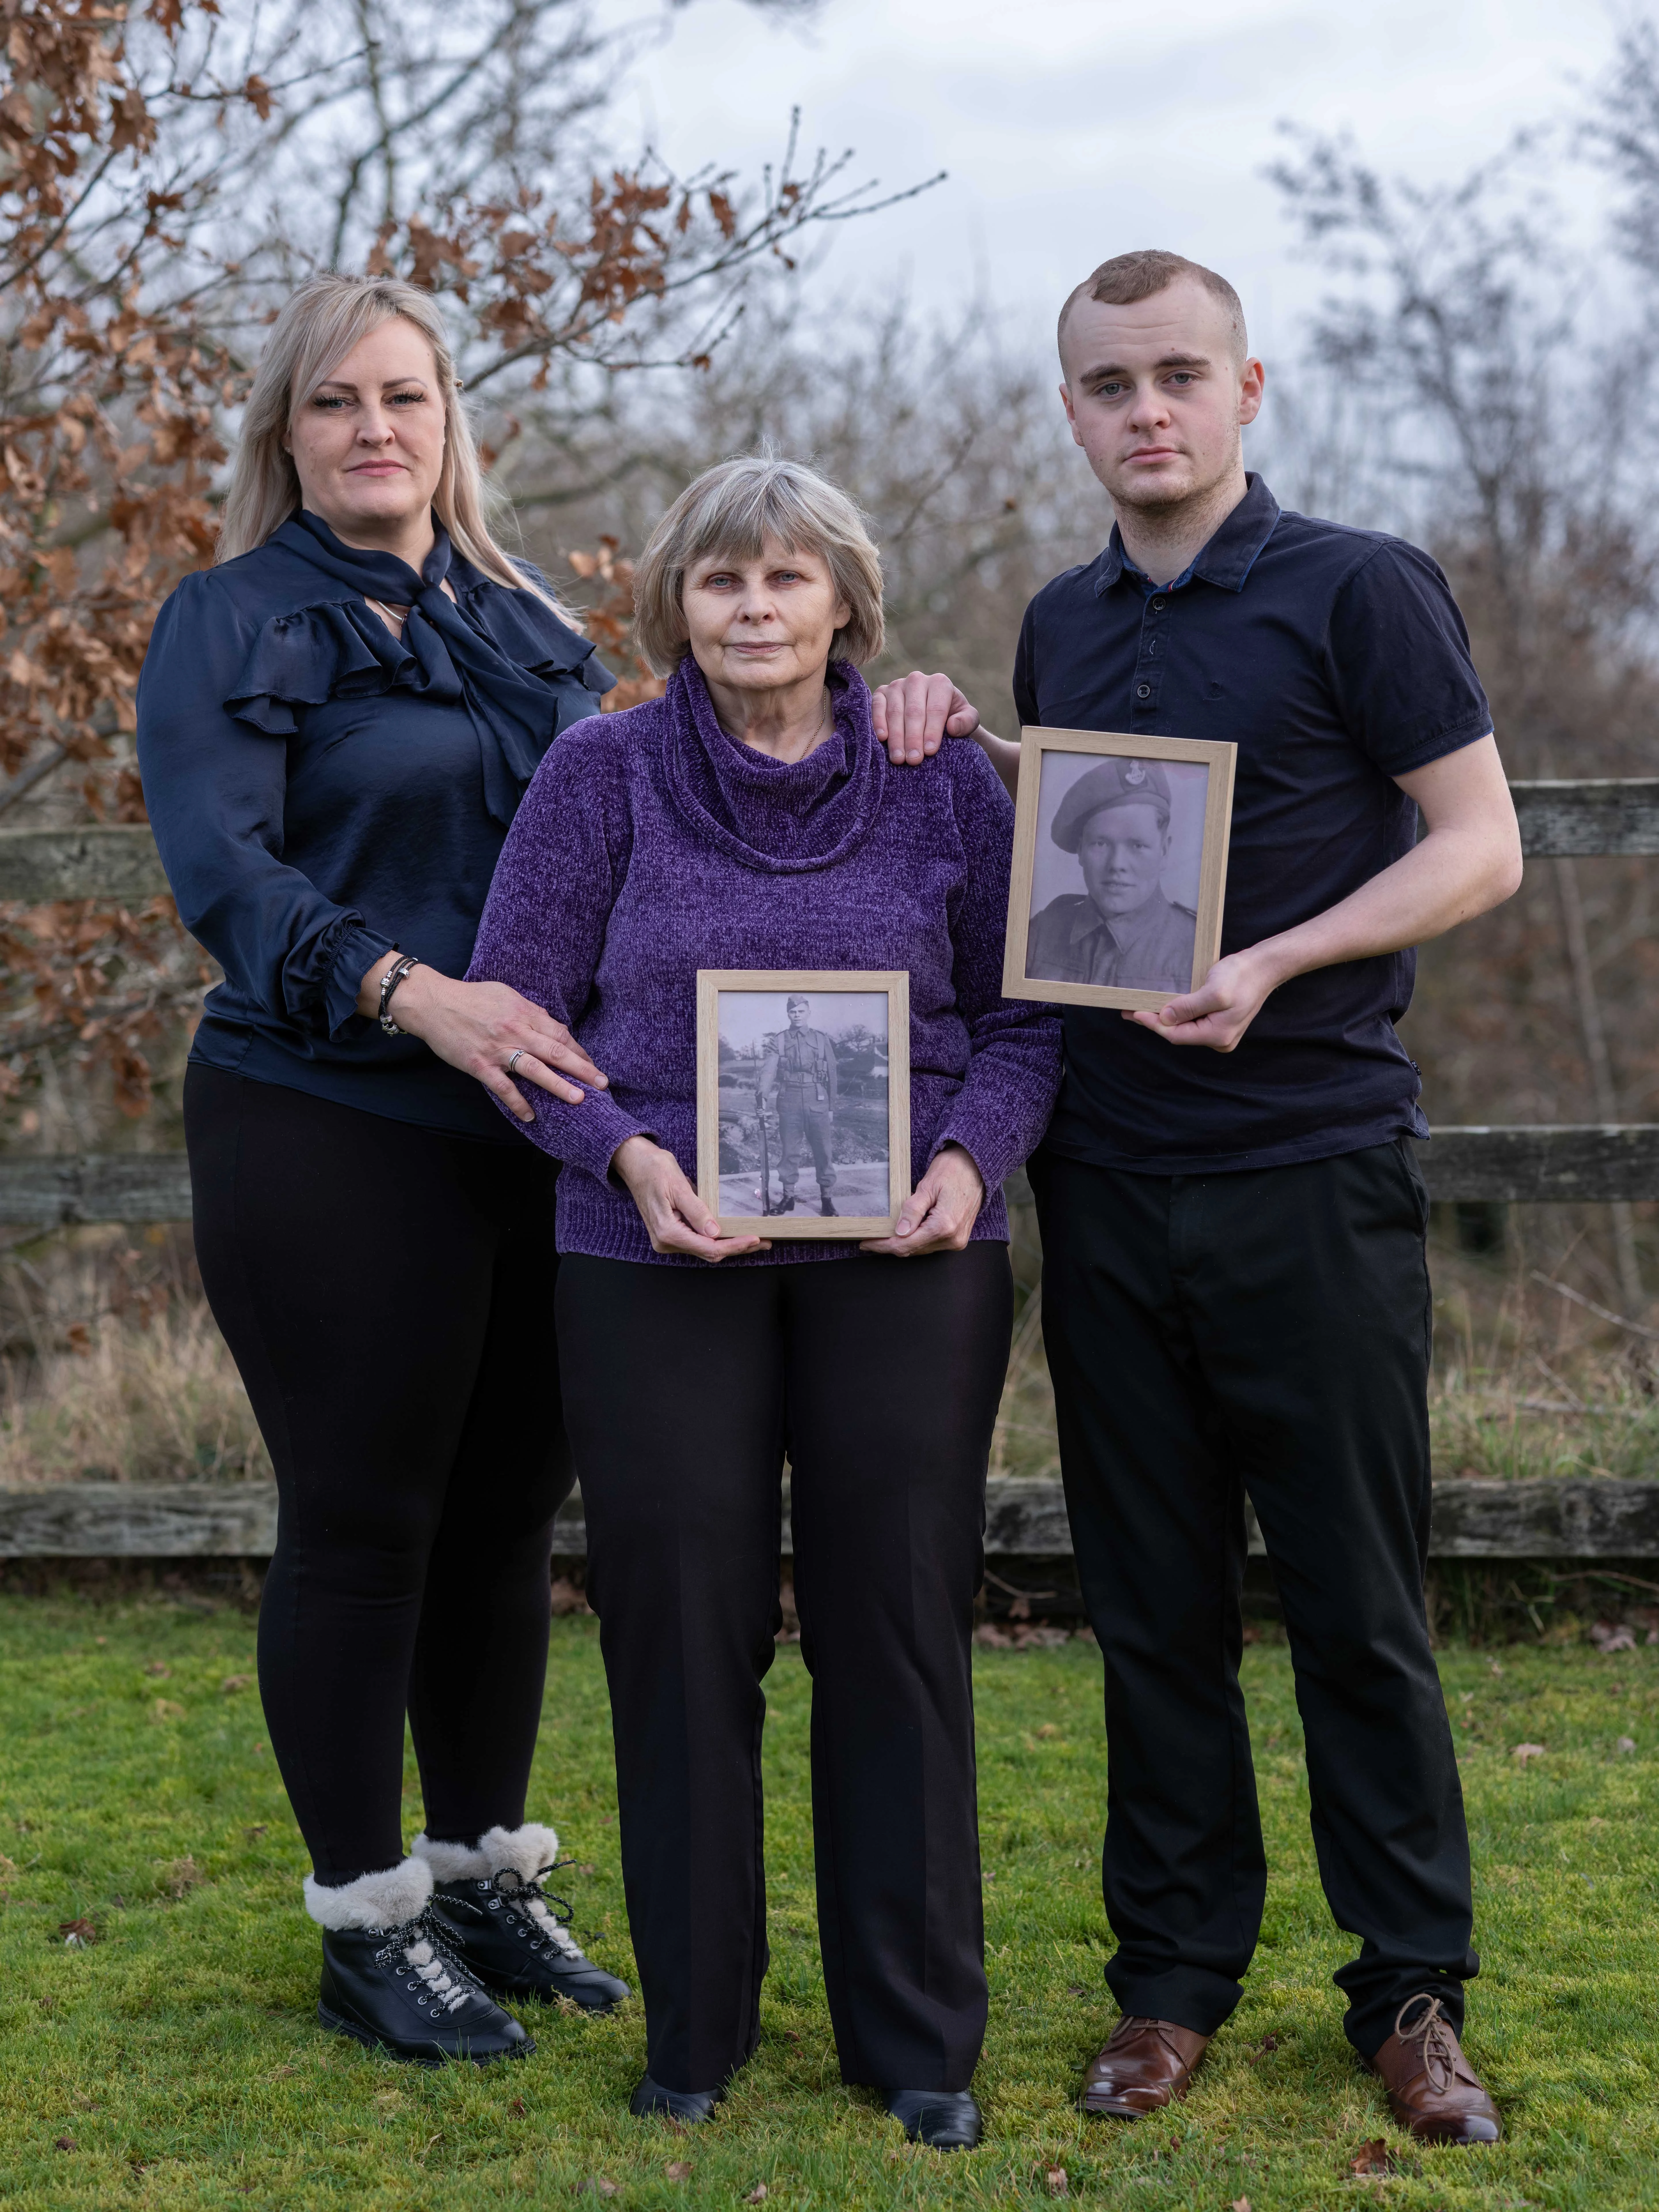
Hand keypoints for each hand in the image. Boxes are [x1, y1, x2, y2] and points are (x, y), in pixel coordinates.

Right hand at [359, 958, 607, 1121]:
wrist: (433, 1003)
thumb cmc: (470, 997)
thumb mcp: (505, 994)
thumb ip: (529, 1011)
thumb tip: (549, 1023)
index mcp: (523, 1012)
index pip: (559, 1033)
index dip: (579, 1050)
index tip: (592, 1064)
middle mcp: (514, 1030)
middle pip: (555, 1050)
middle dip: (582, 1068)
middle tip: (602, 1083)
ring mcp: (497, 1049)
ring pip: (535, 1069)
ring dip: (559, 1086)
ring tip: (579, 1100)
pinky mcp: (479, 1065)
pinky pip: (503, 1088)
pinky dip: (518, 1103)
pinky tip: (531, 1116)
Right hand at [612, 1135, 767, 1262]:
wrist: (635, 1163)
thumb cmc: (654, 1170)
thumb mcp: (678, 1187)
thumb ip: (696, 1211)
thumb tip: (715, 1232)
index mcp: (668, 1232)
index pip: (708, 1247)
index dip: (734, 1245)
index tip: (755, 1239)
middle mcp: (666, 1242)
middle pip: (709, 1252)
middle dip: (737, 1248)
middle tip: (763, 1242)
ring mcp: (668, 1240)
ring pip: (705, 1249)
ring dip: (730, 1245)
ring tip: (755, 1240)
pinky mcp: (672, 1233)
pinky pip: (699, 1241)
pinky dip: (718, 1239)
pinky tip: (734, 1234)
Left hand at [860, 1143, 983, 1257]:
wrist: (977, 1166)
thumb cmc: (953, 1171)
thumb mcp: (927, 1187)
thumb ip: (913, 1210)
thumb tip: (899, 1232)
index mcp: (944, 1226)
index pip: (905, 1244)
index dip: (883, 1245)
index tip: (866, 1243)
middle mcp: (952, 1238)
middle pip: (912, 1250)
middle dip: (890, 1245)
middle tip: (870, 1238)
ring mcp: (957, 1241)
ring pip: (921, 1249)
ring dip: (903, 1243)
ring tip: (884, 1234)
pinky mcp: (958, 1238)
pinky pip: (931, 1244)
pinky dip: (916, 1240)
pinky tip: (904, 1232)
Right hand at [869, 671, 980, 763]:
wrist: (934, 712)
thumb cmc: (952, 717)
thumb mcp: (968, 720)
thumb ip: (967, 722)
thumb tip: (952, 727)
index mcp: (940, 683)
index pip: (935, 709)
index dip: (932, 731)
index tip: (929, 752)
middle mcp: (917, 680)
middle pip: (914, 712)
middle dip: (913, 738)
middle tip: (913, 760)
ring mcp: (897, 685)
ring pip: (895, 711)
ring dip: (896, 737)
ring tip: (898, 759)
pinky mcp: (881, 692)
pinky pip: (877, 705)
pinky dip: (878, 722)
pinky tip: (882, 739)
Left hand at [1122, 945, 1285, 1053]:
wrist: (1264, 968)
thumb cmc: (1242, 976)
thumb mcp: (1215, 991)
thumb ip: (1189, 1007)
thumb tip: (1165, 1018)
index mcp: (1218, 1036)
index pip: (1176, 1035)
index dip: (1153, 1024)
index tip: (1133, 1013)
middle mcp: (1219, 1040)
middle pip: (1179, 1034)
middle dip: (1155, 1022)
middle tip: (1130, 1010)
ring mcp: (1220, 1033)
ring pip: (1185, 1028)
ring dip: (1165, 1018)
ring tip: (1142, 1007)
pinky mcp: (1219, 1023)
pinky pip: (1193, 1022)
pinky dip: (1178, 1014)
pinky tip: (1164, 1006)